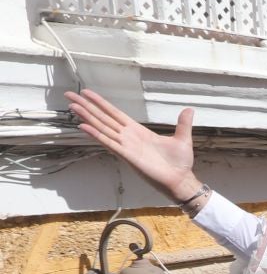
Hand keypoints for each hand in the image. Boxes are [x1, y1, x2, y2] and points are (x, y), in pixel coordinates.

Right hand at [66, 91, 200, 201]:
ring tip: (73, 106)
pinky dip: (96, 135)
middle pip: (103, 118)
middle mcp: (128, 137)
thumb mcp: (183, 138)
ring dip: (87, 117)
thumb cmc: (180, 163)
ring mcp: (126, 146)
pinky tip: (84, 126)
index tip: (87, 93)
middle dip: (87, 107)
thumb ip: (183, 123)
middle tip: (70, 95)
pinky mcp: (127, 156)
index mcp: (138, 131)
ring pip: (102, 128)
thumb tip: (189, 109)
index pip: (115, 113)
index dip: (101, 103)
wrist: (181, 180)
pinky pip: (109, 143)